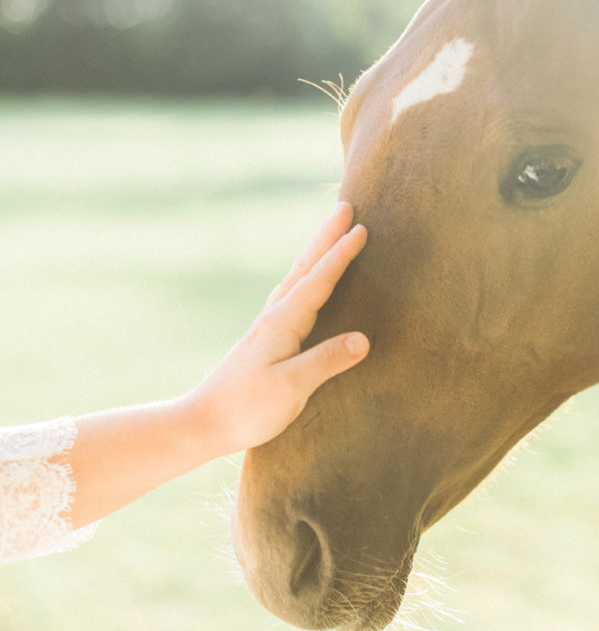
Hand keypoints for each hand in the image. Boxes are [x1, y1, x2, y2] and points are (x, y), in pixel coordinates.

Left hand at [186, 203, 367, 456]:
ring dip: (315, 254)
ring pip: (296, 279)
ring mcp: (266, 327)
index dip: (341, 255)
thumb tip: (363, 339)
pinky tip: (301, 285)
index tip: (362, 228)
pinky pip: (290, 296)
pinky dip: (303, 278)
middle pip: (305, 268)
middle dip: (326, 238)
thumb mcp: (292, 387)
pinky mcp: (264, 341)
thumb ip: (327, 361)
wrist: (203, 422)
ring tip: (329, 236)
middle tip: (344, 208)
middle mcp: (274, 317)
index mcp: (284, 323)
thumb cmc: (247, 408)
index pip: (319, 281)